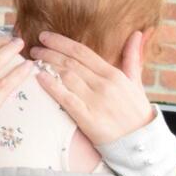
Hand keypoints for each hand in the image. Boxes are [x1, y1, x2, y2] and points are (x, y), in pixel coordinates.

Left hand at [30, 30, 155, 146]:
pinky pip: (67, 99)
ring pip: (66, 77)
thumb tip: (137, 33)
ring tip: (33, 62)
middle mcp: (104, 85)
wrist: (142, 143)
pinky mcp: (89, 119)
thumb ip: (132, 57)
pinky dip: (52, 87)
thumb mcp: (136, 82)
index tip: (45, 36)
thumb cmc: (136, 111)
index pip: (82, 52)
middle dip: (49, 53)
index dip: (61, 42)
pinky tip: (39, 78)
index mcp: (114, 74)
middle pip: (71, 62)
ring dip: (47, 66)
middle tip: (34, 49)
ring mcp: (96, 101)